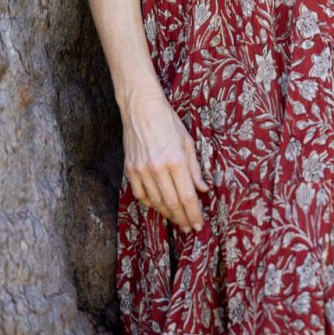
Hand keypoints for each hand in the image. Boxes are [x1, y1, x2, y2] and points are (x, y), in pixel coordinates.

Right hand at [122, 83, 210, 232]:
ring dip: (168, 214)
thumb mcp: (187, 141)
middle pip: (172, 203)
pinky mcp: (130, 169)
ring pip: (156, 202)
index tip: (199, 224)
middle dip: (183, 219)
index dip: (194, 214)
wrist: (140, 106)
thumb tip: (203, 189)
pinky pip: (141, 195)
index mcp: (175, 160)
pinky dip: (151, 203)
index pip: (187, 196)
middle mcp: (157, 168)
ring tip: (177, 219)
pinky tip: (159, 206)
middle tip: (189, 228)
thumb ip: (195, 168)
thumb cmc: (168, 120)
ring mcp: (141, 170)